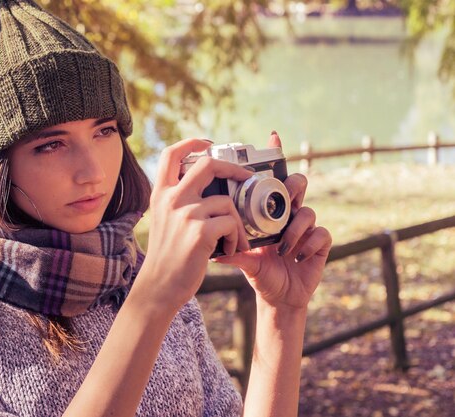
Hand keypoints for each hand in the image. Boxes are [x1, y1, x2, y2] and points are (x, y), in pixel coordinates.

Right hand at [138, 138, 252, 311]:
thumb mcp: (164, 221)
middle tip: (245, 177)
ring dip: (238, 221)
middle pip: (207, 165)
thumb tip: (207, 189)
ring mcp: (186, 215)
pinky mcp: (200, 232)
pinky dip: (237, 237)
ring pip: (227, 202)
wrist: (159, 287)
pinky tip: (232, 249)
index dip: (192, 142)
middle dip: (233, 168)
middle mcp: (171, 200)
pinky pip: (231, 224)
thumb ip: (178, 202)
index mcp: (161, 194)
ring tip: (236, 239)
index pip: (171, 154)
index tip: (208, 144)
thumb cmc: (167, 257)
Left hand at [215, 132, 331, 310]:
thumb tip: (213, 249)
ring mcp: (306, 227)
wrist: (279, 298)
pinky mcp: (320, 243)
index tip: (272, 136)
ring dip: (294, 229)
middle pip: (298, 184)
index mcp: (268, 212)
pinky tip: (295, 257)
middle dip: (292, 187)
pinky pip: (320, 234)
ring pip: (308, 210)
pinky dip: (307, 244)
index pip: (273, 179)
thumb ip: (232, 252)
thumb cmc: (260, 272)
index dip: (276, 157)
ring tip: (281, 248)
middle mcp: (288, 214)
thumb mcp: (243, 260)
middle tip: (284, 200)